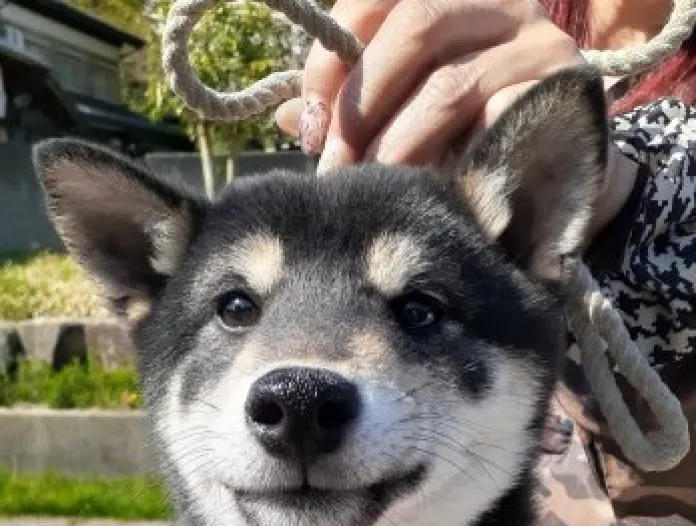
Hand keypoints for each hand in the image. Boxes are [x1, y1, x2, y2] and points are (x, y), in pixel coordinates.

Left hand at [276, 0, 581, 169]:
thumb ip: (355, 105)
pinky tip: (422, 188)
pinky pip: (488, 125)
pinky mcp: (558, 94)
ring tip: (369, 184)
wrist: (557, 171)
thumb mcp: (405, 110)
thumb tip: (286, 115)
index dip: (332, 56)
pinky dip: (444, 160)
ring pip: (447, 84)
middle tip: (332, 164)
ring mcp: (536, 43)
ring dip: (395, 143)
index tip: (307, 122)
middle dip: (360, 105)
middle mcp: (501, 0)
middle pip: (414, 26)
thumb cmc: (467, 136)